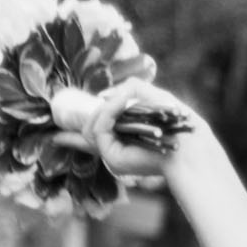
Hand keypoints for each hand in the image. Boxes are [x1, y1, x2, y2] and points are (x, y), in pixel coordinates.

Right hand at [81, 84, 206, 194]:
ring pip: (91, 127)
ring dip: (104, 107)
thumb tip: (103, 96)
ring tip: (123, 98)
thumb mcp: (153, 98)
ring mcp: (112, 155)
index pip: (92, 139)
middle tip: (80, 105)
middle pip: (86, 133)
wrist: (191, 146)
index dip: (71, 137)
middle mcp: (116, 150)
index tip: (56, 136)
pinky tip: (120, 103)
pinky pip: (99, 129)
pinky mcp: (112, 157)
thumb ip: (131, 89)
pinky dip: (107, 111)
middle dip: (79, 117)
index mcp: (124, 139)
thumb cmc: (178, 123)